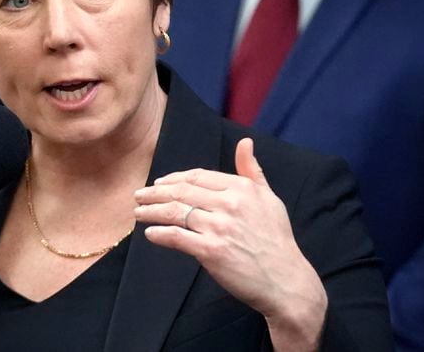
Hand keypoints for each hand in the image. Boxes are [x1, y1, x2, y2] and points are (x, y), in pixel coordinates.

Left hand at [133, 138, 326, 350]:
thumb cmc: (276, 239)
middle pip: (182, 191)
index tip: (159, 183)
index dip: (174, 179)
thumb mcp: (269, 198)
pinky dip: (160, 234)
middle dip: (155, 193)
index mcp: (242, 188)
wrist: (285, 279)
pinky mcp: (212, 251)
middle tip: (139, 196)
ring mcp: (220, 227)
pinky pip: (178, 237)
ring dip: (152, 211)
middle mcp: (230, 204)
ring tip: (138, 212)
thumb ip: (252, 170)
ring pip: (176, 212)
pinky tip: (150, 233)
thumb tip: (245, 142)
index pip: (197, 176)